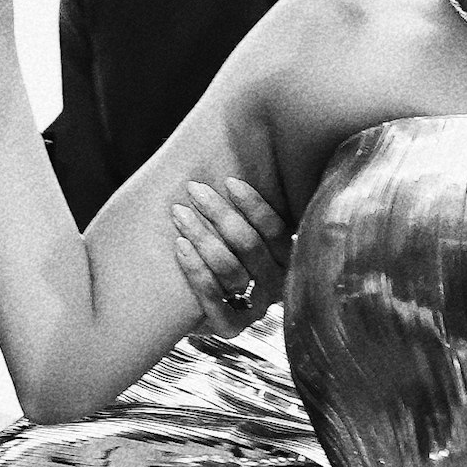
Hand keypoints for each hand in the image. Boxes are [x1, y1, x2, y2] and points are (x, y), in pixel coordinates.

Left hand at [169, 167, 287, 324]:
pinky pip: (214, 301)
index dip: (254, 206)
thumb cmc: (215, 242)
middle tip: (193, 189)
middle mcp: (277, 284)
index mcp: (287, 255)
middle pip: (251, 247)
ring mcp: (255, 309)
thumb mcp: (238, 221)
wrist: (184, 296)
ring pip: (231, 270)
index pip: (278, 230)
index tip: (227, 182)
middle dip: (220, 214)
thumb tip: (257, 139)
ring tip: (179, 213)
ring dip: (202, 237)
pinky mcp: (231, 327)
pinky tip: (179, 246)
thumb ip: (248, 200)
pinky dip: (196, 271)